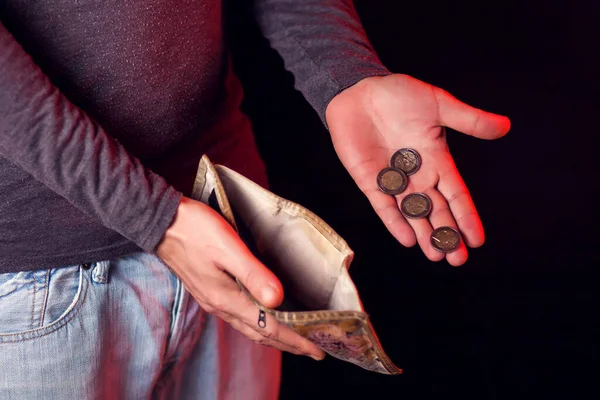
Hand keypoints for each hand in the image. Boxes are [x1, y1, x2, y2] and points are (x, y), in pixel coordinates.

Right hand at [156, 196, 324, 359]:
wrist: (161, 223)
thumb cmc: (196, 230)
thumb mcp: (229, 248)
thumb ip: (253, 274)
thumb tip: (278, 300)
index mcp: (226, 298)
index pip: (269, 328)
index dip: (295, 340)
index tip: (316, 349)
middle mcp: (220, 305)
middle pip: (260, 333)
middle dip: (288, 343)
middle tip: (312, 348)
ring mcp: (213, 299)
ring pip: (249, 327)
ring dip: (273, 335)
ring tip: (293, 337)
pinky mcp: (209, 290)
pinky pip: (239, 316)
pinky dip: (258, 323)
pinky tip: (264, 315)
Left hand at [325, 74, 510, 265]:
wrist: (360, 89)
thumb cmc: (399, 94)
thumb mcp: (438, 104)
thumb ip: (469, 120)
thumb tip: (505, 126)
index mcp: (436, 159)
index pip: (456, 195)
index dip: (466, 217)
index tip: (477, 240)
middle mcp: (417, 174)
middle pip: (436, 210)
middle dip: (447, 234)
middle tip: (457, 259)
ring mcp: (393, 179)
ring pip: (412, 213)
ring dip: (424, 234)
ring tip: (436, 255)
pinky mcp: (368, 180)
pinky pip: (383, 205)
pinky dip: (394, 221)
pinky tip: (407, 239)